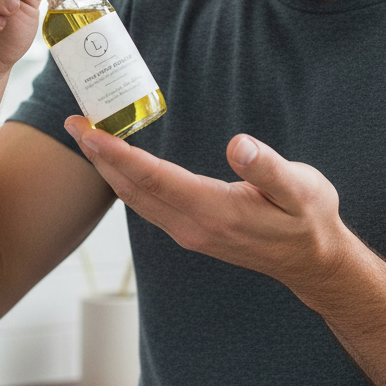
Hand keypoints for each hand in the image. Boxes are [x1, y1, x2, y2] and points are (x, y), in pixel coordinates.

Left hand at [64, 119, 353, 296]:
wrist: (312, 263)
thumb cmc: (309, 221)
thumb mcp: (302, 190)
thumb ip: (269, 169)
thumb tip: (239, 145)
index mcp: (214, 211)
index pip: (153, 178)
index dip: (118, 154)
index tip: (89, 131)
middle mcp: (192, 226)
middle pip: (132, 188)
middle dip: (99, 155)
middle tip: (73, 121)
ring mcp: (187, 232)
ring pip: (134, 198)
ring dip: (106, 167)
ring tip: (85, 136)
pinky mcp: (188, 231)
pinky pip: (145, 203)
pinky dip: (124, 179)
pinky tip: (116, 161)